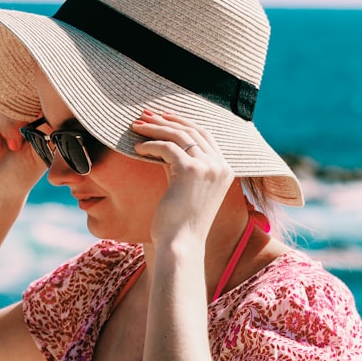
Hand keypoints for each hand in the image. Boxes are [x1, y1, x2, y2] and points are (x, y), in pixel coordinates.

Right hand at [0, 109, 46, 198]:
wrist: (1, 184)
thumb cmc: (25, 173)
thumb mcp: (39, 155)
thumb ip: (45, 133)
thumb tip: (50, 113)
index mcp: (50, 124)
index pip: (48, 104)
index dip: (39, 111)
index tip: (31, 130)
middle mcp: (34, 116)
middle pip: (27, 101)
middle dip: (18, 123)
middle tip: (16, 146)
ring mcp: (16, 116)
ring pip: (10, 107)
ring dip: (7, 128)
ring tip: (11, 148)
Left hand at [131, 111, 233, 243]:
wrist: (181, 244)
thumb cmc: (179, 223)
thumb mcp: (184, 188)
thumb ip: (180, 166)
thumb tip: (162, 145)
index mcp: (225, 170)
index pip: (205, 135)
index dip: (183, 123)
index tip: (163, 117)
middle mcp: (220, 166)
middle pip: (193, 130)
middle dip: (167, 120)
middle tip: (145, 116)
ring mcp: (208, 167)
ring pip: (179, 135)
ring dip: (155, 128)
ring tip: (136, 127)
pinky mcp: (191, 171)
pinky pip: (167, 147)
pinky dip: (150, 145)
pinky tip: (137, 149)